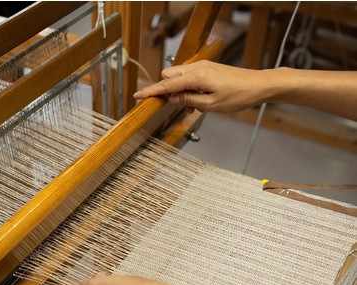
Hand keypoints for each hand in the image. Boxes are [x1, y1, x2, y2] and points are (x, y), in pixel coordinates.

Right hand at [133, 60, 267, 112]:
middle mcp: (197, 68)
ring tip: (191, 106)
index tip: (137, 96)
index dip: (151, 92)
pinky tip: (197, 99)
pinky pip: (188, 76)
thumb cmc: (239, 96)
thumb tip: (171, 98)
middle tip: (177, 106)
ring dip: (177, 90)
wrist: (259, 85)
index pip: (166, 85)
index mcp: (196, 77)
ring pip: (177, 75)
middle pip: (168, 75)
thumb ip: (188, 101)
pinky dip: (186, 87)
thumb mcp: (211, 105)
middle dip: (166, 90)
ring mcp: (202, 66)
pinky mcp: (207, 68)